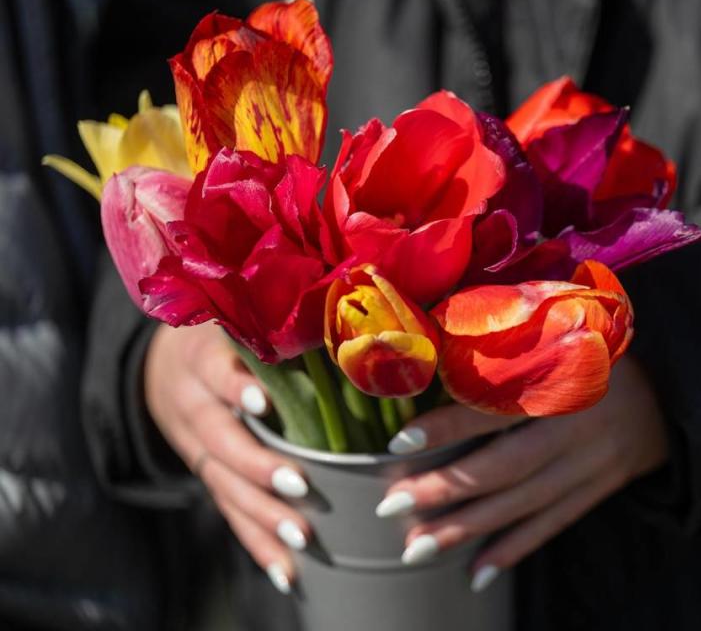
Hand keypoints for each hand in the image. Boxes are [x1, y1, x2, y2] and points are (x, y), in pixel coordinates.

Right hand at [144, 322, 310, 594]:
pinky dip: (257, 544)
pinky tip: (286, 572)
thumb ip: (277, 322)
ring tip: (299, 538)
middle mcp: (194, 405)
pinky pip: (229, 513)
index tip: (263, 402)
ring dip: (262, 515)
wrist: (164, 366)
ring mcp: (197, 447)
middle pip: (221, 440)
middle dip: (258, 466)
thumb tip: (347, 319)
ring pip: (225, 486)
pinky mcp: (208, 477)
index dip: (235, 387)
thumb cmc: (226, 334)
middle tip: (300, 486)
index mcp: (202, 358)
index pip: (214, 371)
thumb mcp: (237, 317)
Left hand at [375, 355, 666, 591]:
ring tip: (417, 547)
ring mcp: (592, 465)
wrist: (674, 392)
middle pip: (506, 467)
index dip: (450, 426)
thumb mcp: (562, 339)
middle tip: (392, 507)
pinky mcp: (599, 490)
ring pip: (523, 504)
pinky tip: (476, 573)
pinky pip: (553, 524)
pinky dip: (514, 550)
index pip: (499, 407)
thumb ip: (512, 356)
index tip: (400, 442)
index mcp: (565, 380)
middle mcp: (578, 427)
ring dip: (467, 529)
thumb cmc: (600, 353)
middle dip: (446, 490)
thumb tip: (437, 369)